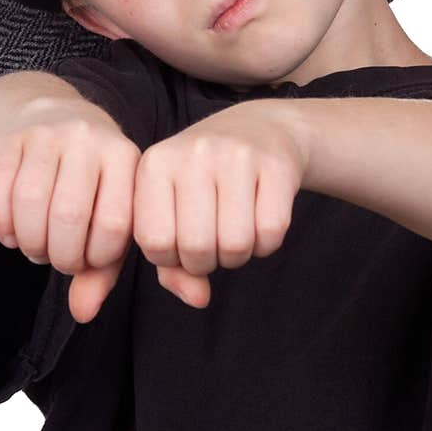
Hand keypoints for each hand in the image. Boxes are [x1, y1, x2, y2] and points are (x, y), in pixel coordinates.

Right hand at [0, 98, 141, 323]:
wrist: (54, 119)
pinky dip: (4, 227)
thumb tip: (84, 314)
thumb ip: (104, 268)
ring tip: (37, 248)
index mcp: (126, 158)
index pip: (114, 225)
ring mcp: (48, 134)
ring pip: (30, 205)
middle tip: (58, 260)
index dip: (96, 258)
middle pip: (68, 216)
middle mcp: (90, 139)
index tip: (88, 262)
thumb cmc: (91, 184)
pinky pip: (0, 193)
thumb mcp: (110, 216)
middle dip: (60, 255)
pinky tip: (13, 233)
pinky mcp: (9, 140)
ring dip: (30, 243)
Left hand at [133, 100, 308, 307]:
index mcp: (155, 164)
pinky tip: (260, 222)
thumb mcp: (172, 213)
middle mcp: (194, 153)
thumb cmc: (204, 184)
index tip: (181, 242)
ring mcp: (237, 154)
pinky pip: (271, 234)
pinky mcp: (277, 164)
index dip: (171, 258)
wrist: (259, 130)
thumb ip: (168, 265)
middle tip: (213, 242)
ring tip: (234, 232)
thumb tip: (198, 300)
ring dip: (237, 256)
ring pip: (236, 245)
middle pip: (196, 247)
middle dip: (206, 261)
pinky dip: (266, 245)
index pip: (154, 243)